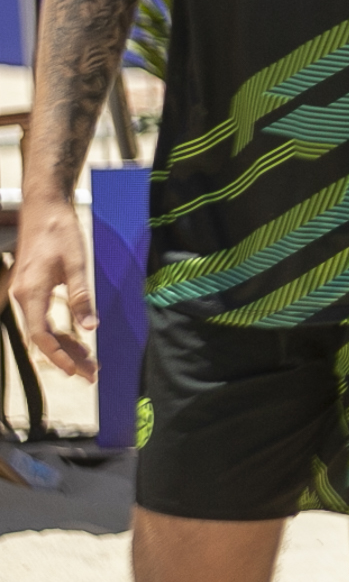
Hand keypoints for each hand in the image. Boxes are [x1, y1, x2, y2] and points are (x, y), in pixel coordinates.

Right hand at [5, 199, 96, 379]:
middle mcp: (23, 296)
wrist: (44, 208)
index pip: (41, 335)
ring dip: (65, 345)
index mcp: (31, 293)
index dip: (57, 356)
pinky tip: (77, 338)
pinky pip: (44, 317)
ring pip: (44, 328)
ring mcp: (26, 292)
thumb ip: (81, 296)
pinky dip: (60, 330)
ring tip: (89, 361)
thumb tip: (89, 327)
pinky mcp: (33, 288)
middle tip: (91, 373)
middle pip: (43, 336)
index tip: (76, 370)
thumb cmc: (60, 232)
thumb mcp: (77, 263)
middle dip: (66, 357)